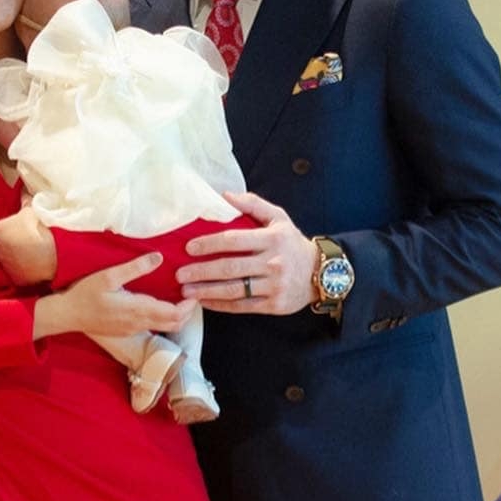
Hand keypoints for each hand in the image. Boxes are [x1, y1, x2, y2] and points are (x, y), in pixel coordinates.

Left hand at [0, 204, 57, 283]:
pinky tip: (37, 263)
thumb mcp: (33, 211)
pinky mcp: (15, 279)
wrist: (51, 258)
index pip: (4, 225)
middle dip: (17, 240)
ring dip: (21, 254)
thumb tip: (24, 191)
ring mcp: (5, 265)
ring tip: (37, 251)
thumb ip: (25, 200)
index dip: (17, 225)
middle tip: (33, 238)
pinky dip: (26, 267)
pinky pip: (19, 270)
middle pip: (6, 241)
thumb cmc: (40, 231)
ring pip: (12, 257)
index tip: (28, 226)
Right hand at [34, 252, 190, 340]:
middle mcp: (138, 323)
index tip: (194, 293)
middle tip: (192, 296)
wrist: (68, 315)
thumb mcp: (109, 276)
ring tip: (181, 300)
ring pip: (164, 328)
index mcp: (137, 310)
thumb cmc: (85, 294)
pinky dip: (164, 319)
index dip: (188, 306)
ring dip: (177, 316)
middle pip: (173, 324)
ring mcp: (133, 330)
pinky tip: (161, 305)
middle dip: (187, 313)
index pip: (173, 314)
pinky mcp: (126, 331)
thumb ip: (135, 267)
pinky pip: (152, 327)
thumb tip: (158, 257)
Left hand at [175, 190, 317, 314]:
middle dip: (201, 271)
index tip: (189, 247)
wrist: (321, 273)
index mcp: (272, 238)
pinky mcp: (274, 305)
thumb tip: (224, 195)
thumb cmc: (291, 243)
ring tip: (186, 291)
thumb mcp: (278, 218)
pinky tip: (205, 301)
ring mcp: (274, 286)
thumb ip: (252, 204)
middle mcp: (273, 262)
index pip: (234, 240)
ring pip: (234, 289)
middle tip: (180, 274)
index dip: (209, 244)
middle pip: (230, 267)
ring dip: (206, 291)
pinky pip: (242, 306)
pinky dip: (221, 305)